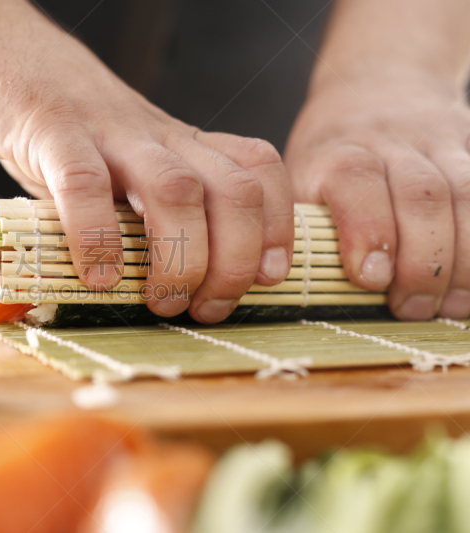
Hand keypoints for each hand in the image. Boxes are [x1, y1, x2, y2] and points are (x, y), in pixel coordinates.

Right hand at [0, 0, 293, 322]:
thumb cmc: (64, 131)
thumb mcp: (120, 164)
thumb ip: (144, 214)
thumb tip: (168, 288)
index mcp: (181, 144)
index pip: (260, 173)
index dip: (278, 228)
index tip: (266, 280)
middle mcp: (159, 136)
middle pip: (233, 191)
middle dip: (234, 264)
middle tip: (204, 310)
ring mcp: (109, 132)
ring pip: (176, 191)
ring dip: (179, 260)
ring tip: (159, 303)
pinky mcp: (52, 131)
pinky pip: (84, 183)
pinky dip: (96, 237)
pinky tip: (97, 278)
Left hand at [285, 68, 469, 319]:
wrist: (378, 86)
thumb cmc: (330, 156)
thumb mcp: (299, 179)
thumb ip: (303, 227)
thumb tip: (294, 288)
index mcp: (337, 154)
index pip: (355, 181)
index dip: (367, 230)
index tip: (370, 278)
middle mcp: (390, 146)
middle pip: (420, 195)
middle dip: (423, 260)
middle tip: (410, 308)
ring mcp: (437, 148)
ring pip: (463, 196)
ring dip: (464, 260)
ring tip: (451, 306)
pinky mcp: (468, 153)